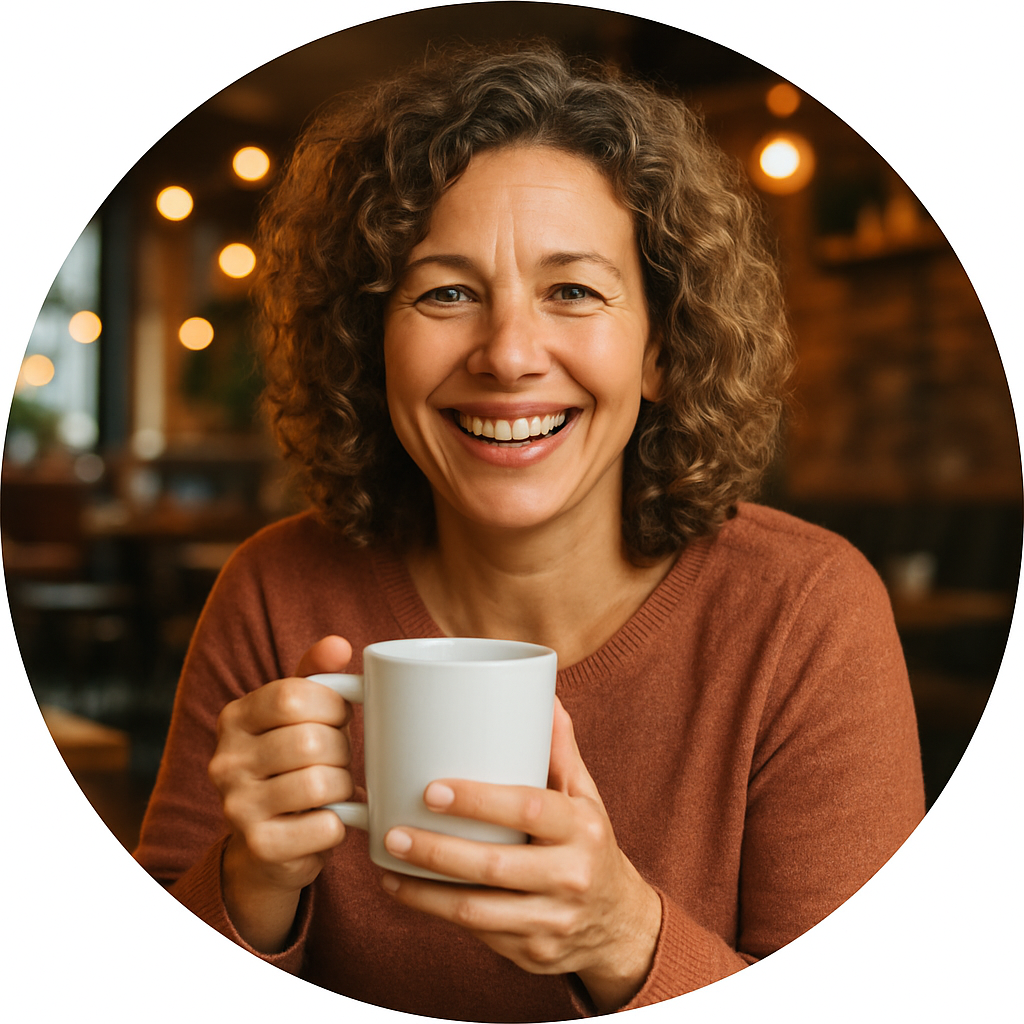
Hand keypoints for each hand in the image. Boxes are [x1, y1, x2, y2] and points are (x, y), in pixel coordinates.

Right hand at [208, 635, 354, 950]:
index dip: (331, 704)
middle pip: (311, 741)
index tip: (340, 716)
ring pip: (321, 783)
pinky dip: (342, 823)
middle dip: (342, 750)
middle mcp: (226, 761)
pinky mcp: (260, 846)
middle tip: (339, 759)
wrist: (271, 845)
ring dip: (343, 786)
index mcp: (235, 718)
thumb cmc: (295, 763)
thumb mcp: (300, 715)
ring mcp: (237, 806)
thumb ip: (316, 675)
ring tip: (335, 788)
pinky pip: (326, 826)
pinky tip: (331, 819)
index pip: (292, 695)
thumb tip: (338, 644)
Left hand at [377, 698, 661, 1012]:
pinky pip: (477, 935)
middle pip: (494, 866)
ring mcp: (551, 920)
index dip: (479, 800)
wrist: (620, 924)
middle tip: (392, 832)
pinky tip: (406, 893)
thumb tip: (543, 692)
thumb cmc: (590, 844)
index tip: (432, 790)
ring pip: (477, 911)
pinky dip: (436, 913)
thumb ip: (559, 749)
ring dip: (424, 892)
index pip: (529, 808)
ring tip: (387, 865)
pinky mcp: (531, 953)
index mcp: (581, 827)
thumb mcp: (584, 796)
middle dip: (436, 852)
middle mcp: (571, 875)